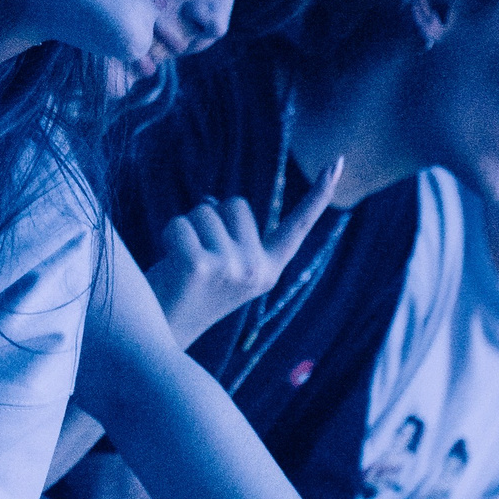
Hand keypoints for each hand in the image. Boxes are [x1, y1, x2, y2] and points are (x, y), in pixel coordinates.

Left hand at [151, 160, 341, 346]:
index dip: (318, 195)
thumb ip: (229, 236)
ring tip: (181, 265)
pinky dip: (168, 234)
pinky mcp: (200, 265)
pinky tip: (170, 264)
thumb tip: (210, 199)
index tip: (338, 162)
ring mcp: (232, 268)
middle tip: (198, 257)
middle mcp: (257, 270)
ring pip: (205, 210)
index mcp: (268, 270)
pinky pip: (180, 222)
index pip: (297, 226)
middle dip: (210, 218)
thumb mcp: (222, 266)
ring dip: (186, 228)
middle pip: (235, 203)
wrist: (160, 336)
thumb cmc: (187, 293)